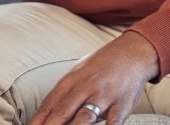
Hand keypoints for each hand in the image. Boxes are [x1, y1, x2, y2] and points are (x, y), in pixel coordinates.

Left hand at [29, 31, 159, 124]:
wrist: (132, 52)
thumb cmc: (102, 65)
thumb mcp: (78, 72)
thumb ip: (65, 93)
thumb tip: (47, 114)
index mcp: (71, 79)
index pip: (49, 103)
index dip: (38, 120)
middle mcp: (85, 87)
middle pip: (63, 111)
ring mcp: (104, 96)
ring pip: (84, 118)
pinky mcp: (122, 105)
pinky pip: (113, 123)